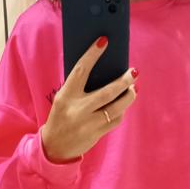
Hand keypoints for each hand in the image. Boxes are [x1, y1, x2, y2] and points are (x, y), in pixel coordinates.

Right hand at [41, 37, 137, 162]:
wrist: (55, 147)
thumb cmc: (61, 116)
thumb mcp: (63, 99)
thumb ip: (79, 87)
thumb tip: (105, 69)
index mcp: (66, 96)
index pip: (80, 71)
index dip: (92, 55)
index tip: (104, 41)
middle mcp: (77, 110)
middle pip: (107, 92)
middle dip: (123, 81)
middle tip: (134, 71)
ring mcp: (88, 124)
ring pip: (116, 108)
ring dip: (128, 96)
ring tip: (133, 87)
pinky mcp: (97, 134)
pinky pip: (116, 120)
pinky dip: (122, 111)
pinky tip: (123, 104)